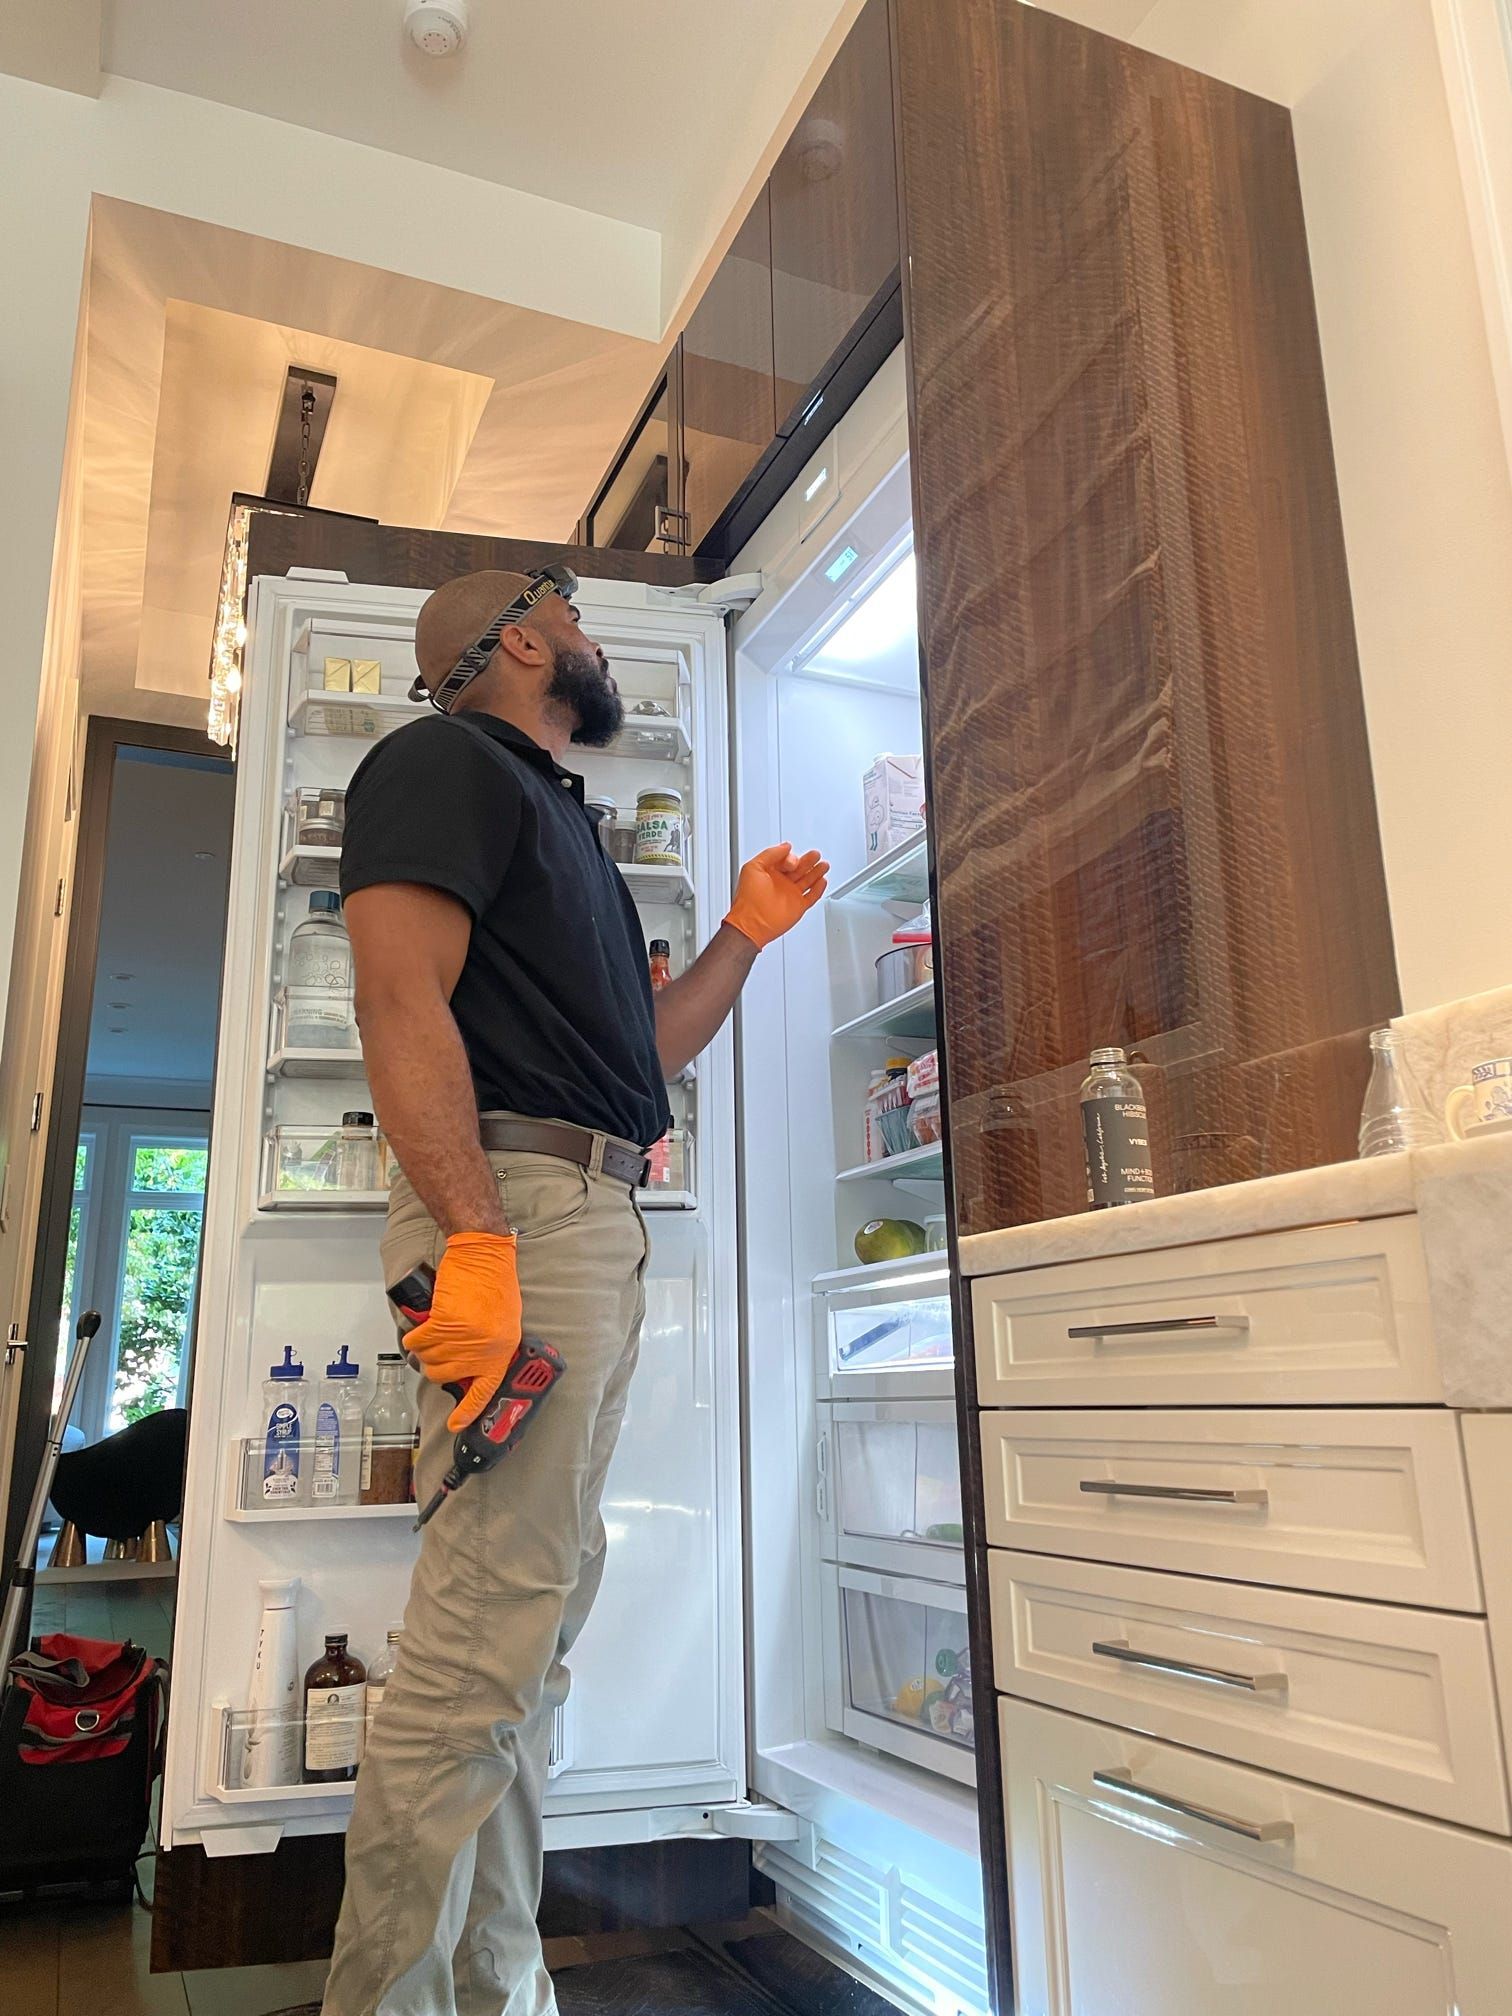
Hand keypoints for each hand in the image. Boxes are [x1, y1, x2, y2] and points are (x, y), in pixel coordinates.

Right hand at [406, 1230, 521, 1431]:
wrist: (484, 1253)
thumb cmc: (496, 1282)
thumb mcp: (505, 1322)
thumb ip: (491, 1348)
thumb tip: (472, 1367)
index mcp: (502, 1350)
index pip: (485, 1390)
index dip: (469, 1411)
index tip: (457, 1425)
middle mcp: (483, 1348)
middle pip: (446, 1375)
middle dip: (435, 1366)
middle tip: (435, 1351)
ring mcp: (464, 1337)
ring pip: (429, 1359)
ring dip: (423, 1349)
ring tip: (429, 1334)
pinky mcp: (445, 1322)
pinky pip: (418, 1341)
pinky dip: (414, 1336)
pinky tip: (419, 1328)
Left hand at [725, 843, 828, 949]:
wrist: (752, 923)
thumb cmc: (748, 898)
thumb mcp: (753, 867)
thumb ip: (770, 854)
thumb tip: (786, 847)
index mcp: (769, 873)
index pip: (784, 860)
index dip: (790, 857)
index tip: (792, 860)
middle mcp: (780, 883)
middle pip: (799, 868)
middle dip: (808, 860)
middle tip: (815, 854)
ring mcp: (789, 895)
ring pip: (807, 881)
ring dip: (816, 872)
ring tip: (824, 864)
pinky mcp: (798, 907)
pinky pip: (812, 896)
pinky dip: (819, 889)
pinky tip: (823, 881)